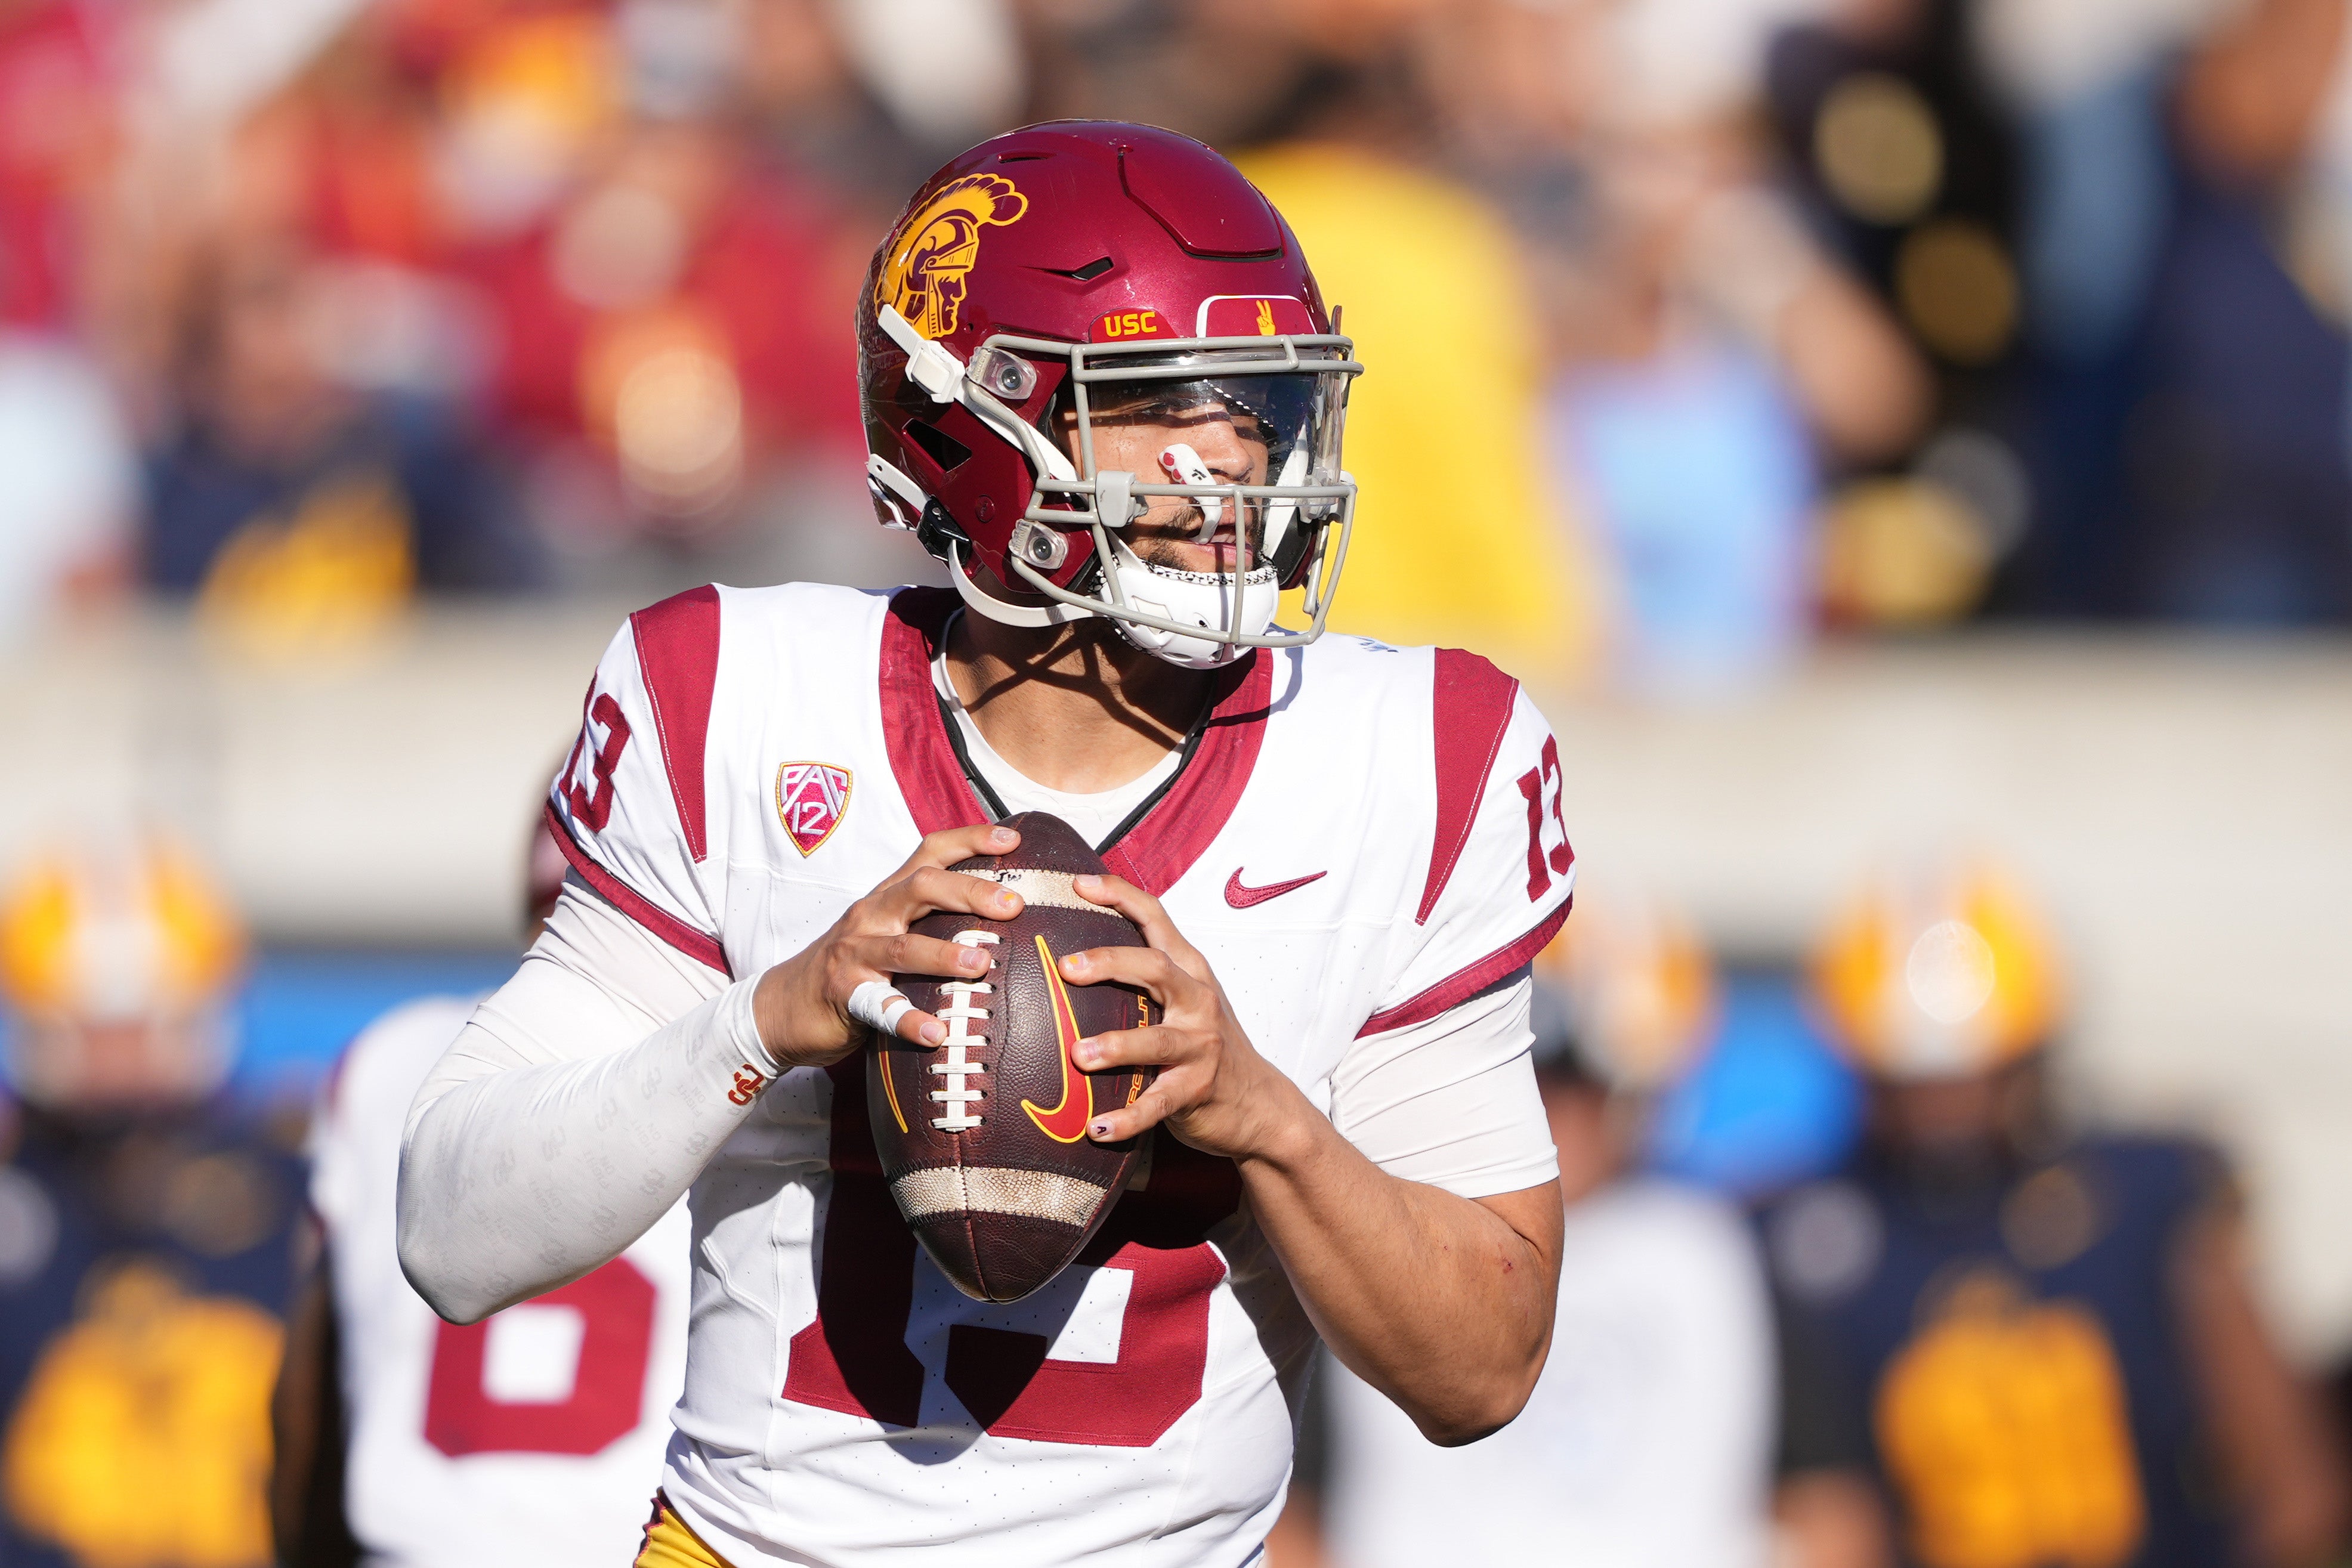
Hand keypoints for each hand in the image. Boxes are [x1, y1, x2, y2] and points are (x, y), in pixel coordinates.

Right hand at [752, 825, 1024, 1068]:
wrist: (784, 1005)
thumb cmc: (853, 965)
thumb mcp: (888, 930)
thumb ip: (930, 920)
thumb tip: (1000, 921)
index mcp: (888, 896)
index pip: (930, 853)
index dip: (970, 840)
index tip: (1012, 840)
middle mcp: (872, 915)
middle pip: (922, 887)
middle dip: (969, 892)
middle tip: (1012, 905)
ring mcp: (855, 954)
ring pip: (903, 946)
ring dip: (944, 954)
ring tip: (982, 964)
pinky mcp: (843, 995)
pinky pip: (879, 1007)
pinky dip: (909, 1020)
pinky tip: (936, 1034)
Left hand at [1058, 874, 1300, 1161]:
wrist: (1258, 1103)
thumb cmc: (1205, 1044)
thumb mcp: (1185, 999)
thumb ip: (1146, 975)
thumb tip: (1070, 952)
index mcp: (1189, 970)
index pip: (1155, 917)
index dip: (1118, 895)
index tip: (1077, 884)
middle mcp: (1198, 1001)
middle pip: (1156, 967)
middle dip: (1110, 962)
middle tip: (1067, 969)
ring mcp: (1200, 1046)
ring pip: (1158, 1039)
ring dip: (1117, 1047)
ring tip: (1079, 1055)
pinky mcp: (1196, 1091)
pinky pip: (1157, 1105)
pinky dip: (1127, 1118)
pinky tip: (1096, 1129)